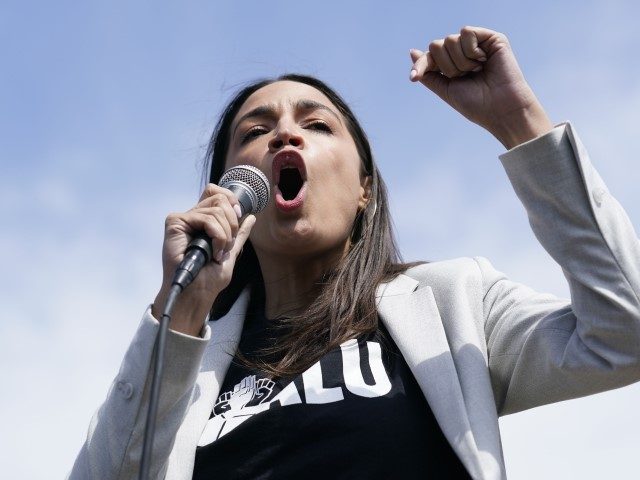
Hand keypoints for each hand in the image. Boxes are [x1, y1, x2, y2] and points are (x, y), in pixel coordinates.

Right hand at [152, 184, 255, 335]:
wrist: (197, 293)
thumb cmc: (209, 279)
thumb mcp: (230, 253)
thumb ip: (239, 235)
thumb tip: (251, 217)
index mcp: (204, 221)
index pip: (217, 193)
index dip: (231, 200)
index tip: (239, 217)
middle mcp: (193, 217)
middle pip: (219, 198)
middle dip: (232, 222)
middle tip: (227, 244)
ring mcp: (183, 220)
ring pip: (216, 209)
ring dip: (225, 234)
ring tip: (219, 253)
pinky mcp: (175, 223)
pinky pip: (206, 218)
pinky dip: (217, 236)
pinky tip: (213, 251)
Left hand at [409, 26, 552, 148]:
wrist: (500, 109)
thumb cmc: (476, 104)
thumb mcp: (445, 89)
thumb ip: (429, 72)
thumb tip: (412, 52)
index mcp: (452, 65)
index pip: (429, 56)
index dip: (421, 65)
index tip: (413, 78)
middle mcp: (463, 52)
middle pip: (437, 45)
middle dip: (446, 66)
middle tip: (464, 77)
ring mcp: (477, 44)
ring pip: (449, 39)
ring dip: (460, 62)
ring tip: (476, 71)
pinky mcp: (490, 38)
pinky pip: (466, 32)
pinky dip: (471, 50)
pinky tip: (483, 60)